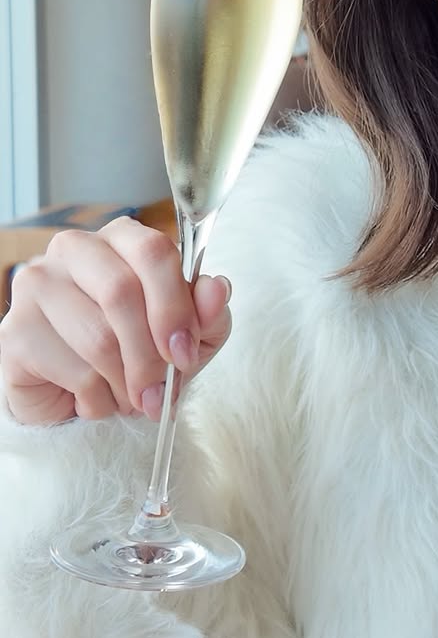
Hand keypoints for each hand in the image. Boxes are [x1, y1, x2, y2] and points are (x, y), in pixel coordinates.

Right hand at [0, 218, 231, 425]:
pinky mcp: (15, 331)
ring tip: (131, 398)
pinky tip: (98, 400)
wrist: (82, 396)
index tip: (185, 353)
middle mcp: (74, 249)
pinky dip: (98, 398)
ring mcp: (37, 285)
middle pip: (122, 292)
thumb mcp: (188, 334)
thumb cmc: (138, 351)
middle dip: (150, 354)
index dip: (174, 306)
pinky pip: (73, 370)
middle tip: (159, 393)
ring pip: (98, 338)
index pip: (153, 251)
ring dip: (125, 383)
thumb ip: (208, 311)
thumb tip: (218, 288)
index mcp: (122, 237)